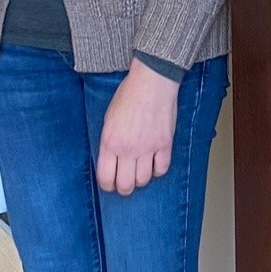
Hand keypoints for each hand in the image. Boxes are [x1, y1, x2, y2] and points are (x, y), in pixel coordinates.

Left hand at [96, 60, 178, 195]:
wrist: (151, 82)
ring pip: (143, 180)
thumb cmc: (129, 95)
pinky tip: (154, 164)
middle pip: (125, 185)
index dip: (107, 185)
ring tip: (139, 172)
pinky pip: (161, 169)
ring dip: (140, 179)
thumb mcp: (108, 119)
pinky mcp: (164, 144)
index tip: (109, 184)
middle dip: (124, 188)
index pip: (106, 177)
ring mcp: (148, 148)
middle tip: (125, 184)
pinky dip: (157, 170)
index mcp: (110, 142)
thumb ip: (109, 142)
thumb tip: (111, 159)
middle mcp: (128, 149)